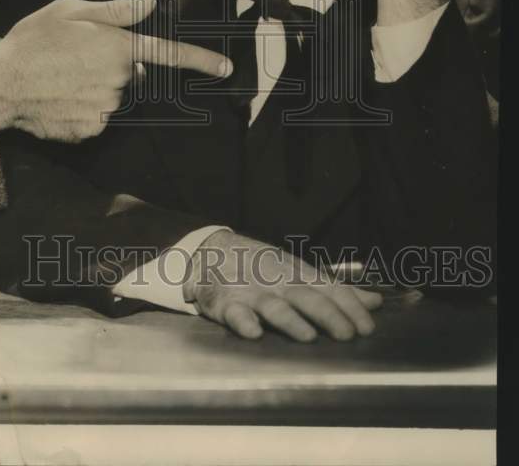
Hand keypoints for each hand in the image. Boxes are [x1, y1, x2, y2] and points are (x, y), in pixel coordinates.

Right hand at [0, 0, 231, 141]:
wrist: (0, 85)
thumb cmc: (33, 41)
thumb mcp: (71, 11)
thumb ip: (115, 11)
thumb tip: (149, 5)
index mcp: (118, 48)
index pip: (168, 54)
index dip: (200, 60)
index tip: (226, 68)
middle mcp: (118, 81)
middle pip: (134, 74)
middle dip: (117, 65)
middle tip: (79, 56)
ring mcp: (106, 109)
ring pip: (115, 95)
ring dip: (99, 86)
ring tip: (63, 76)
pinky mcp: (91, 130)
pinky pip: (98, 116)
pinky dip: (84, 107)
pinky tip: (60, 96)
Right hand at [183, 230, 381, 341]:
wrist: (211, 252)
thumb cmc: (263, 268)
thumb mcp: (300, 273)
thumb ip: (335, 291)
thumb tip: (376, 302)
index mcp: (298, 275)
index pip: (329, 288)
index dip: (349, 307)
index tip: (367, 327)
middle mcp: (278, 281)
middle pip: (306, 297)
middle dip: (328, 315)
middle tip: (347, 335)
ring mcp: (251, 291)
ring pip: (273, 306)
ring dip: (290, 320)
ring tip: (307, 335)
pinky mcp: (225, 302)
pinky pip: (234, 313)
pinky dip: (243, 322)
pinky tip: (253, 332)